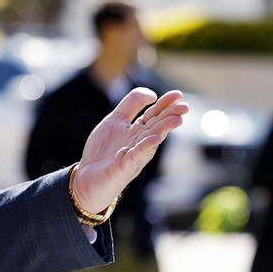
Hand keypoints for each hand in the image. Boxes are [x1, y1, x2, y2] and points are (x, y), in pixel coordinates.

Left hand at [72, 89, 188, 212]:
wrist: (87, 177)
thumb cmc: (103, 150)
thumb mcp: (115, 120)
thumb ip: (131, 104)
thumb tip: (153, 94)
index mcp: (138, 130)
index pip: (155, 114)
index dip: (166, 104)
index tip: (178, 94)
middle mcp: (140, 142)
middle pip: (157, 126)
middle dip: (171, 116)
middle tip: (185, 107)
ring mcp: (134, 155)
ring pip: (151, 140)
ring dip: (164, 129)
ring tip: (177, 120)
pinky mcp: (123, 166)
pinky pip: (135, 155)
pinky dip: (145, 147)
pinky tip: (154, 139)